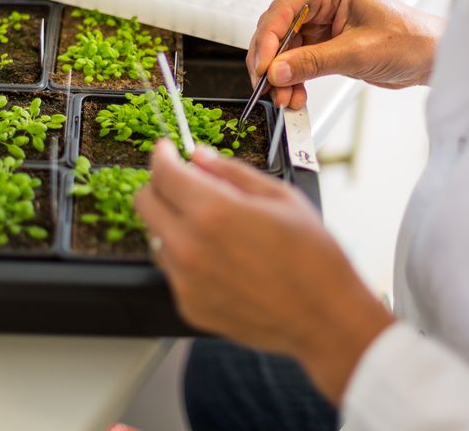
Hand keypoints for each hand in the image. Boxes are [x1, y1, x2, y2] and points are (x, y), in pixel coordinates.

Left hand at [135, 140, 394, 402]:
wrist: (324, 317)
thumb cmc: (312, 257)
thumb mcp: (279, 197)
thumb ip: (231, 172)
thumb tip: (199, 156)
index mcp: (212, 211)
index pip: (162, 173)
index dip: (161, 155)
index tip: (165, 151)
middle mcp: (189, 246)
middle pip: (144, 203)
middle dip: (159, 185)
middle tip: (182, 182)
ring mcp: (185, 281)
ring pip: (155, 237)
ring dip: (172, 223)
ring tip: (212, 227)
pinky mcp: (189, 306)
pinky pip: (173, 271)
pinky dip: (187, 257)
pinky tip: (221, 259)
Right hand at [247, 0, 444, 108]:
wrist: (431, 58)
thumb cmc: (409, 40)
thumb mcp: (357, 53)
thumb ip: (313, 62)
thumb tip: (278, 71)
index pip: (285, 8)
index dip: (268, 39)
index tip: (262, 66)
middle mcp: (323, 1)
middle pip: (279, 28)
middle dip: (271, 61)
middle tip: (267, 87)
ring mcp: (322, 22)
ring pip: (285, 49)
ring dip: (281, 76)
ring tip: (283, 98)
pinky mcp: (325, 42)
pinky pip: (298, 60)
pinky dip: (293, 79)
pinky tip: (293, 95)